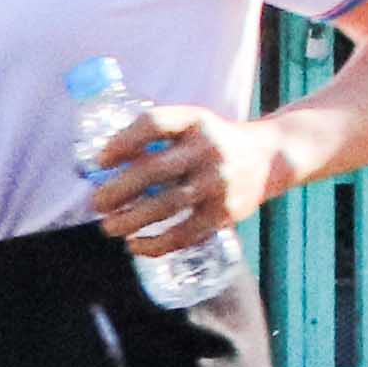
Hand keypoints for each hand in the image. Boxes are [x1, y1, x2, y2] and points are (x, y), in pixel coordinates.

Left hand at [82, 104, 283, 256]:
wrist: (270, 157)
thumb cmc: (213, 142)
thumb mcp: (192, 125)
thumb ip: (155, 139)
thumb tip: (101, 168)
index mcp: (196, 121)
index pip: (154, 124)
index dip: (122, 142)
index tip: (100, 161)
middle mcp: (209, 149)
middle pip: (154, 170)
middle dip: (118, 189)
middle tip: (97, 203)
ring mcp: (219, 182)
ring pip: (166, 205)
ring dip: (131, 220)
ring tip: (109, 227)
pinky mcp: (225, 212)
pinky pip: (185, 233)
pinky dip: (155, 244)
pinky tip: (135, 245)